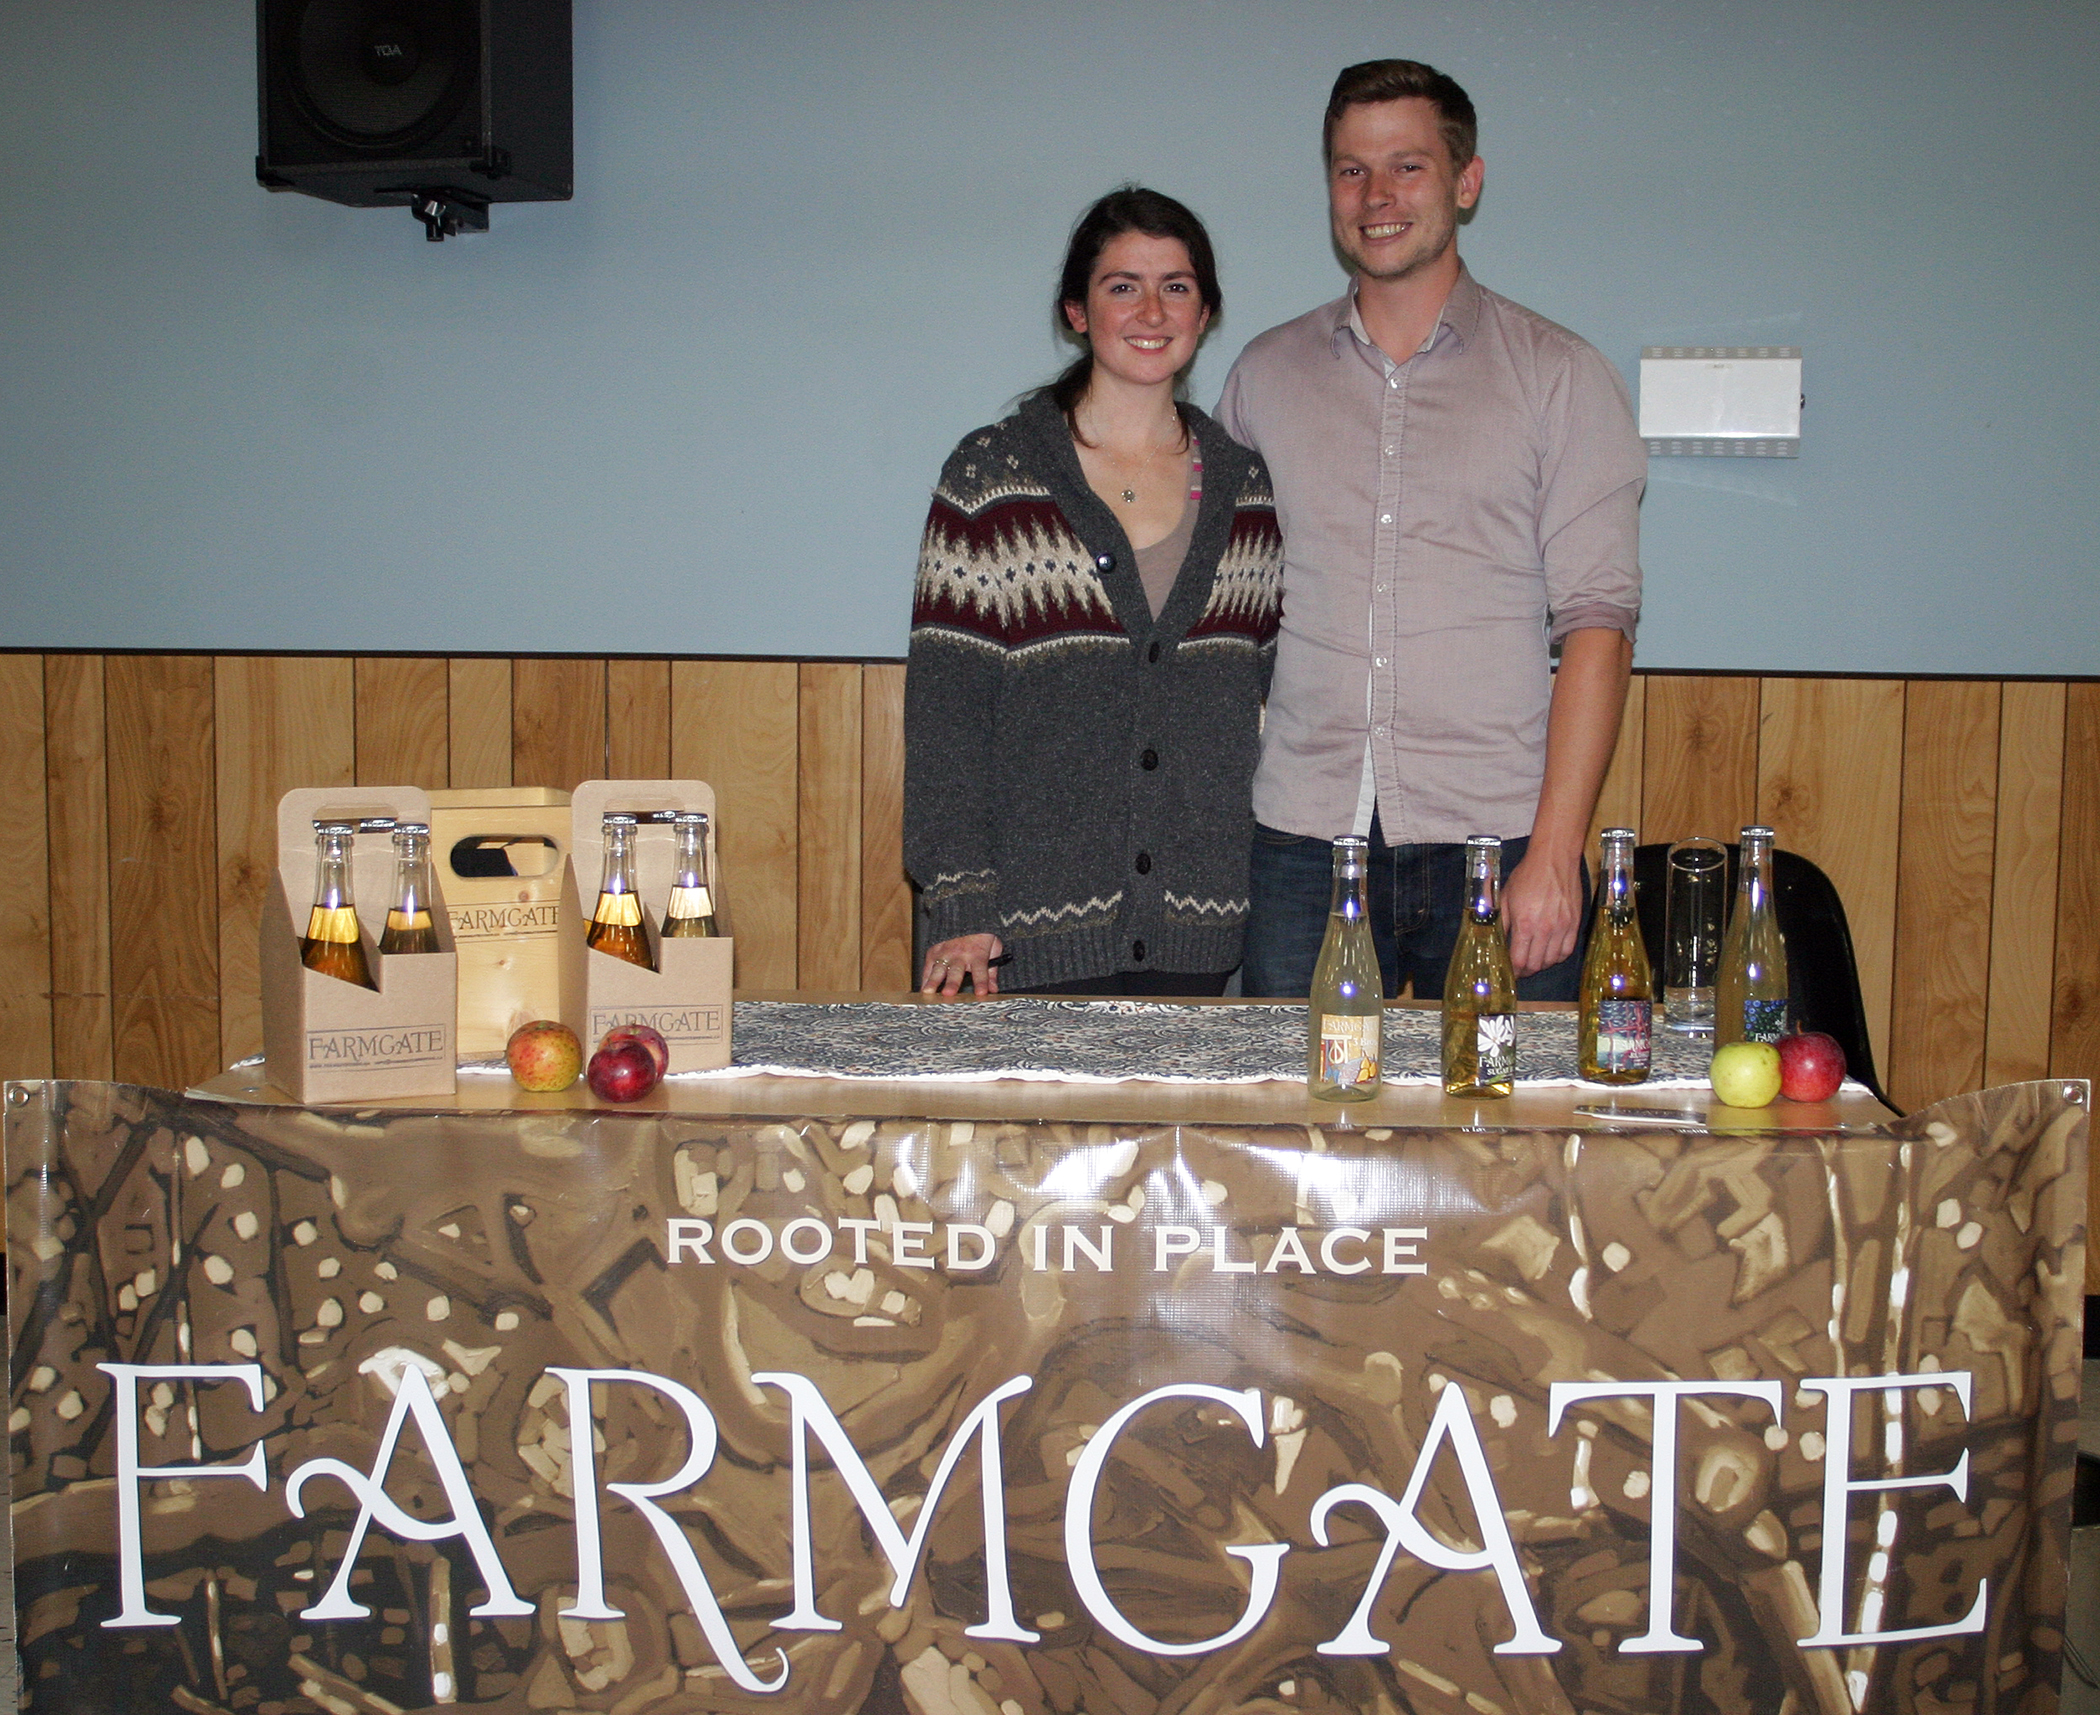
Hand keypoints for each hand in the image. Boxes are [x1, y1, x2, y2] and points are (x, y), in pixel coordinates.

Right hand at [921, 933, 1003, 996]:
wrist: (966, 916)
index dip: (981, 982)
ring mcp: (945, 953)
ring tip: (928, 992)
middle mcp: (960, 955)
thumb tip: (993, 990)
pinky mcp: (934, 951)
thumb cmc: (981, 936)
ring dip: (933, 982)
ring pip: (938, 970)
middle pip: (956, 972)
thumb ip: (992, 971)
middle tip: (948, 994)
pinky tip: (923, 989)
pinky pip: (928, 967)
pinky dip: (925, 979)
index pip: (980, 971)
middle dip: (952, 983)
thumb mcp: (994, 949)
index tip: (981, 993)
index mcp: (977, 954)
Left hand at [1501, 850, 1582, 978]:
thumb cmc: (1527, 876)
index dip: (1514, 971)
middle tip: (1520, 969)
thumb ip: (1502, 922)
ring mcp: (1562, 927)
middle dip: (1526, 971)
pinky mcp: (1575, 923)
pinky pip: (1567, 950)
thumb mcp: (1505, 898)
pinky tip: (1551, 954)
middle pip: (1536, 964)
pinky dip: (1558, 957)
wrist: (1554, 860)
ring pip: (1552, 960)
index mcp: (1524, 924)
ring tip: (1534, 961)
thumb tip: (1498, 941)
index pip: (1519, 960)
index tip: (1510, 972)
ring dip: (1542, 964)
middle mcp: (1545, 929)